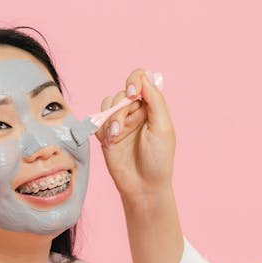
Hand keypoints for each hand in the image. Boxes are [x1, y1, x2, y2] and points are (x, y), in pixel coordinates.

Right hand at [96, 69, 175, 200]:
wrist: (143, 186)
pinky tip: (111, 140)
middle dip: (123, 106)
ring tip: (118, 135)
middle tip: (127, 124)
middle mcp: (136, 112)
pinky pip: (98, 119)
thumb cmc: (159, 159)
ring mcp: (120, 122)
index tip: (133, 92)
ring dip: (112, 117)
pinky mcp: (106, 133)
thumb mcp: (163, 128)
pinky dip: (103, 127)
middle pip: (122, 92)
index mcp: (153, 107)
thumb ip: (155, 101)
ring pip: (108, 103)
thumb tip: (146, 77)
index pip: (141, 79)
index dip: (135, 80)